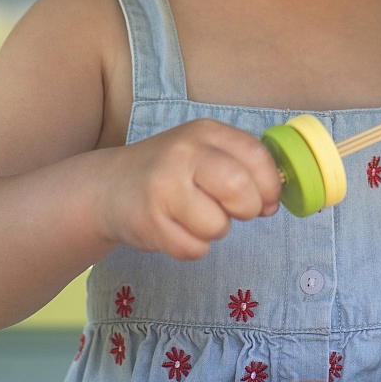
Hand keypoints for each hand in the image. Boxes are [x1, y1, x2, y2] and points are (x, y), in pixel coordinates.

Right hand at [94, 119, 282, 259]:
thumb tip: (273, 202)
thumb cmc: (169, 171)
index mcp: (205, 132)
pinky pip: (193, 249)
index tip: (266, 200)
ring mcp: (163, 186)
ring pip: (218, 226)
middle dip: (247, 209)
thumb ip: (242, 168)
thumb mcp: (204, 152)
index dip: (270, 185)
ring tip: (194, 217)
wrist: (107, 186)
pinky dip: (191, 247)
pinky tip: (175, 229)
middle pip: (240, 189)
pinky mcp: (148, 221)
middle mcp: (184, 153)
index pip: (256, 155)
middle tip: (233, 211)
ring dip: (214, 231)